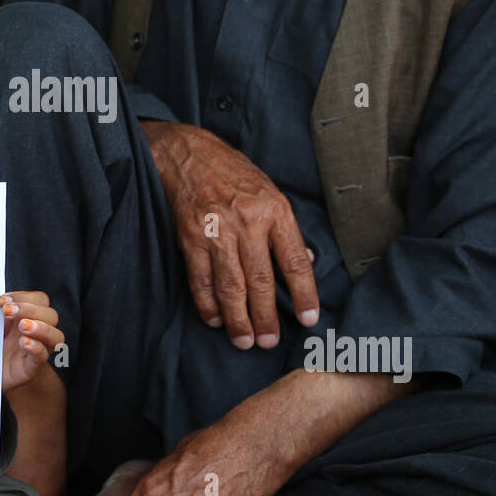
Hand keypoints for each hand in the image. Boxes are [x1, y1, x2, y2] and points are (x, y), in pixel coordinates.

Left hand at [0, 290, 62, 392]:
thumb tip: (0, 300)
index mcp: (28, 318)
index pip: (40, 300)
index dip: (24, 297)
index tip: (2, 301)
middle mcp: (37, 333)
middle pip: (51, 315)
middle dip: (30, 309)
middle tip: (7, 311)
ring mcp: (37, 351)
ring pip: (56, 337)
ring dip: (41, 327)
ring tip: (23, 326)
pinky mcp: (30, 369)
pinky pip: (42, 357)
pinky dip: (36, 348)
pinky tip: (24, 342)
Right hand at [142, 120, 317, 348]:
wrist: (187, 153)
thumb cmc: (232, 172)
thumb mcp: (269, 190)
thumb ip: (286, 228)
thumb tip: (306, 261)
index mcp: (274, 210)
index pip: (294, 261)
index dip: (304, 294)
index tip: (309, 319)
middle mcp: (247, 222)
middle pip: (261, 281)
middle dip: (266, 317)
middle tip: (270, 342)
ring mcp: (216, 232)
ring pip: (230, 286)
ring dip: (238, 320)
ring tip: (245, 341)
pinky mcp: (190, 238)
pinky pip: (201, 280)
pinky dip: (208, 304)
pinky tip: (216, 319)